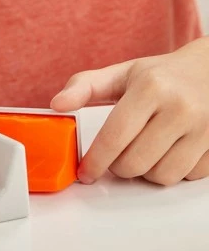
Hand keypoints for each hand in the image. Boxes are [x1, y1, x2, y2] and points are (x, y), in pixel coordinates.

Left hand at [51, 37, 208, 185]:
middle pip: (134, 164)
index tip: (85, 173)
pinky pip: (187, 176)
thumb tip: (57, 104)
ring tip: (145, 150)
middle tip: (118, 154)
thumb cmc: (162, 75)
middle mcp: (180, 108)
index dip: (94, 161)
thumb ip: (85, 87)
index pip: (114, 137)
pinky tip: (169, 150)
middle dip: (118, 166)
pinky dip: (172, 170)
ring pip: (160, 176)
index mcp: (150, 88)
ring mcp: (205, 128)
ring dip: (145, 171)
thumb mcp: (122, 73)